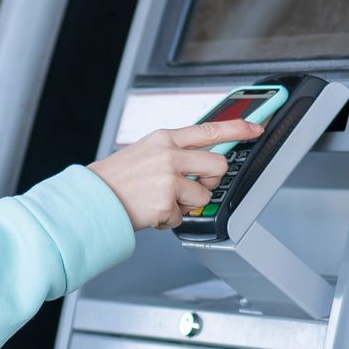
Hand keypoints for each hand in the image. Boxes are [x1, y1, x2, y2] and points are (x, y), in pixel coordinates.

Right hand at [87, 118, 262, 231]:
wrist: (92, 199)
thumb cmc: (117, 180)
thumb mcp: (145, 153)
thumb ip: (175, 154)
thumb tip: (201, 162)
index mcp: (165, 138)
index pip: (209, 129)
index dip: (238, 129)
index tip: (256, 128)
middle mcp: (168, 155)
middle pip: (218, 165)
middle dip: (211, 181)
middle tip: (193, 187)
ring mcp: (168, 179)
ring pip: (202, 196)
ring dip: (186, 205)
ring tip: (161, 201)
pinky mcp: (166, 203)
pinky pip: (182, 217)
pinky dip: (168, 221)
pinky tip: (150, 212)